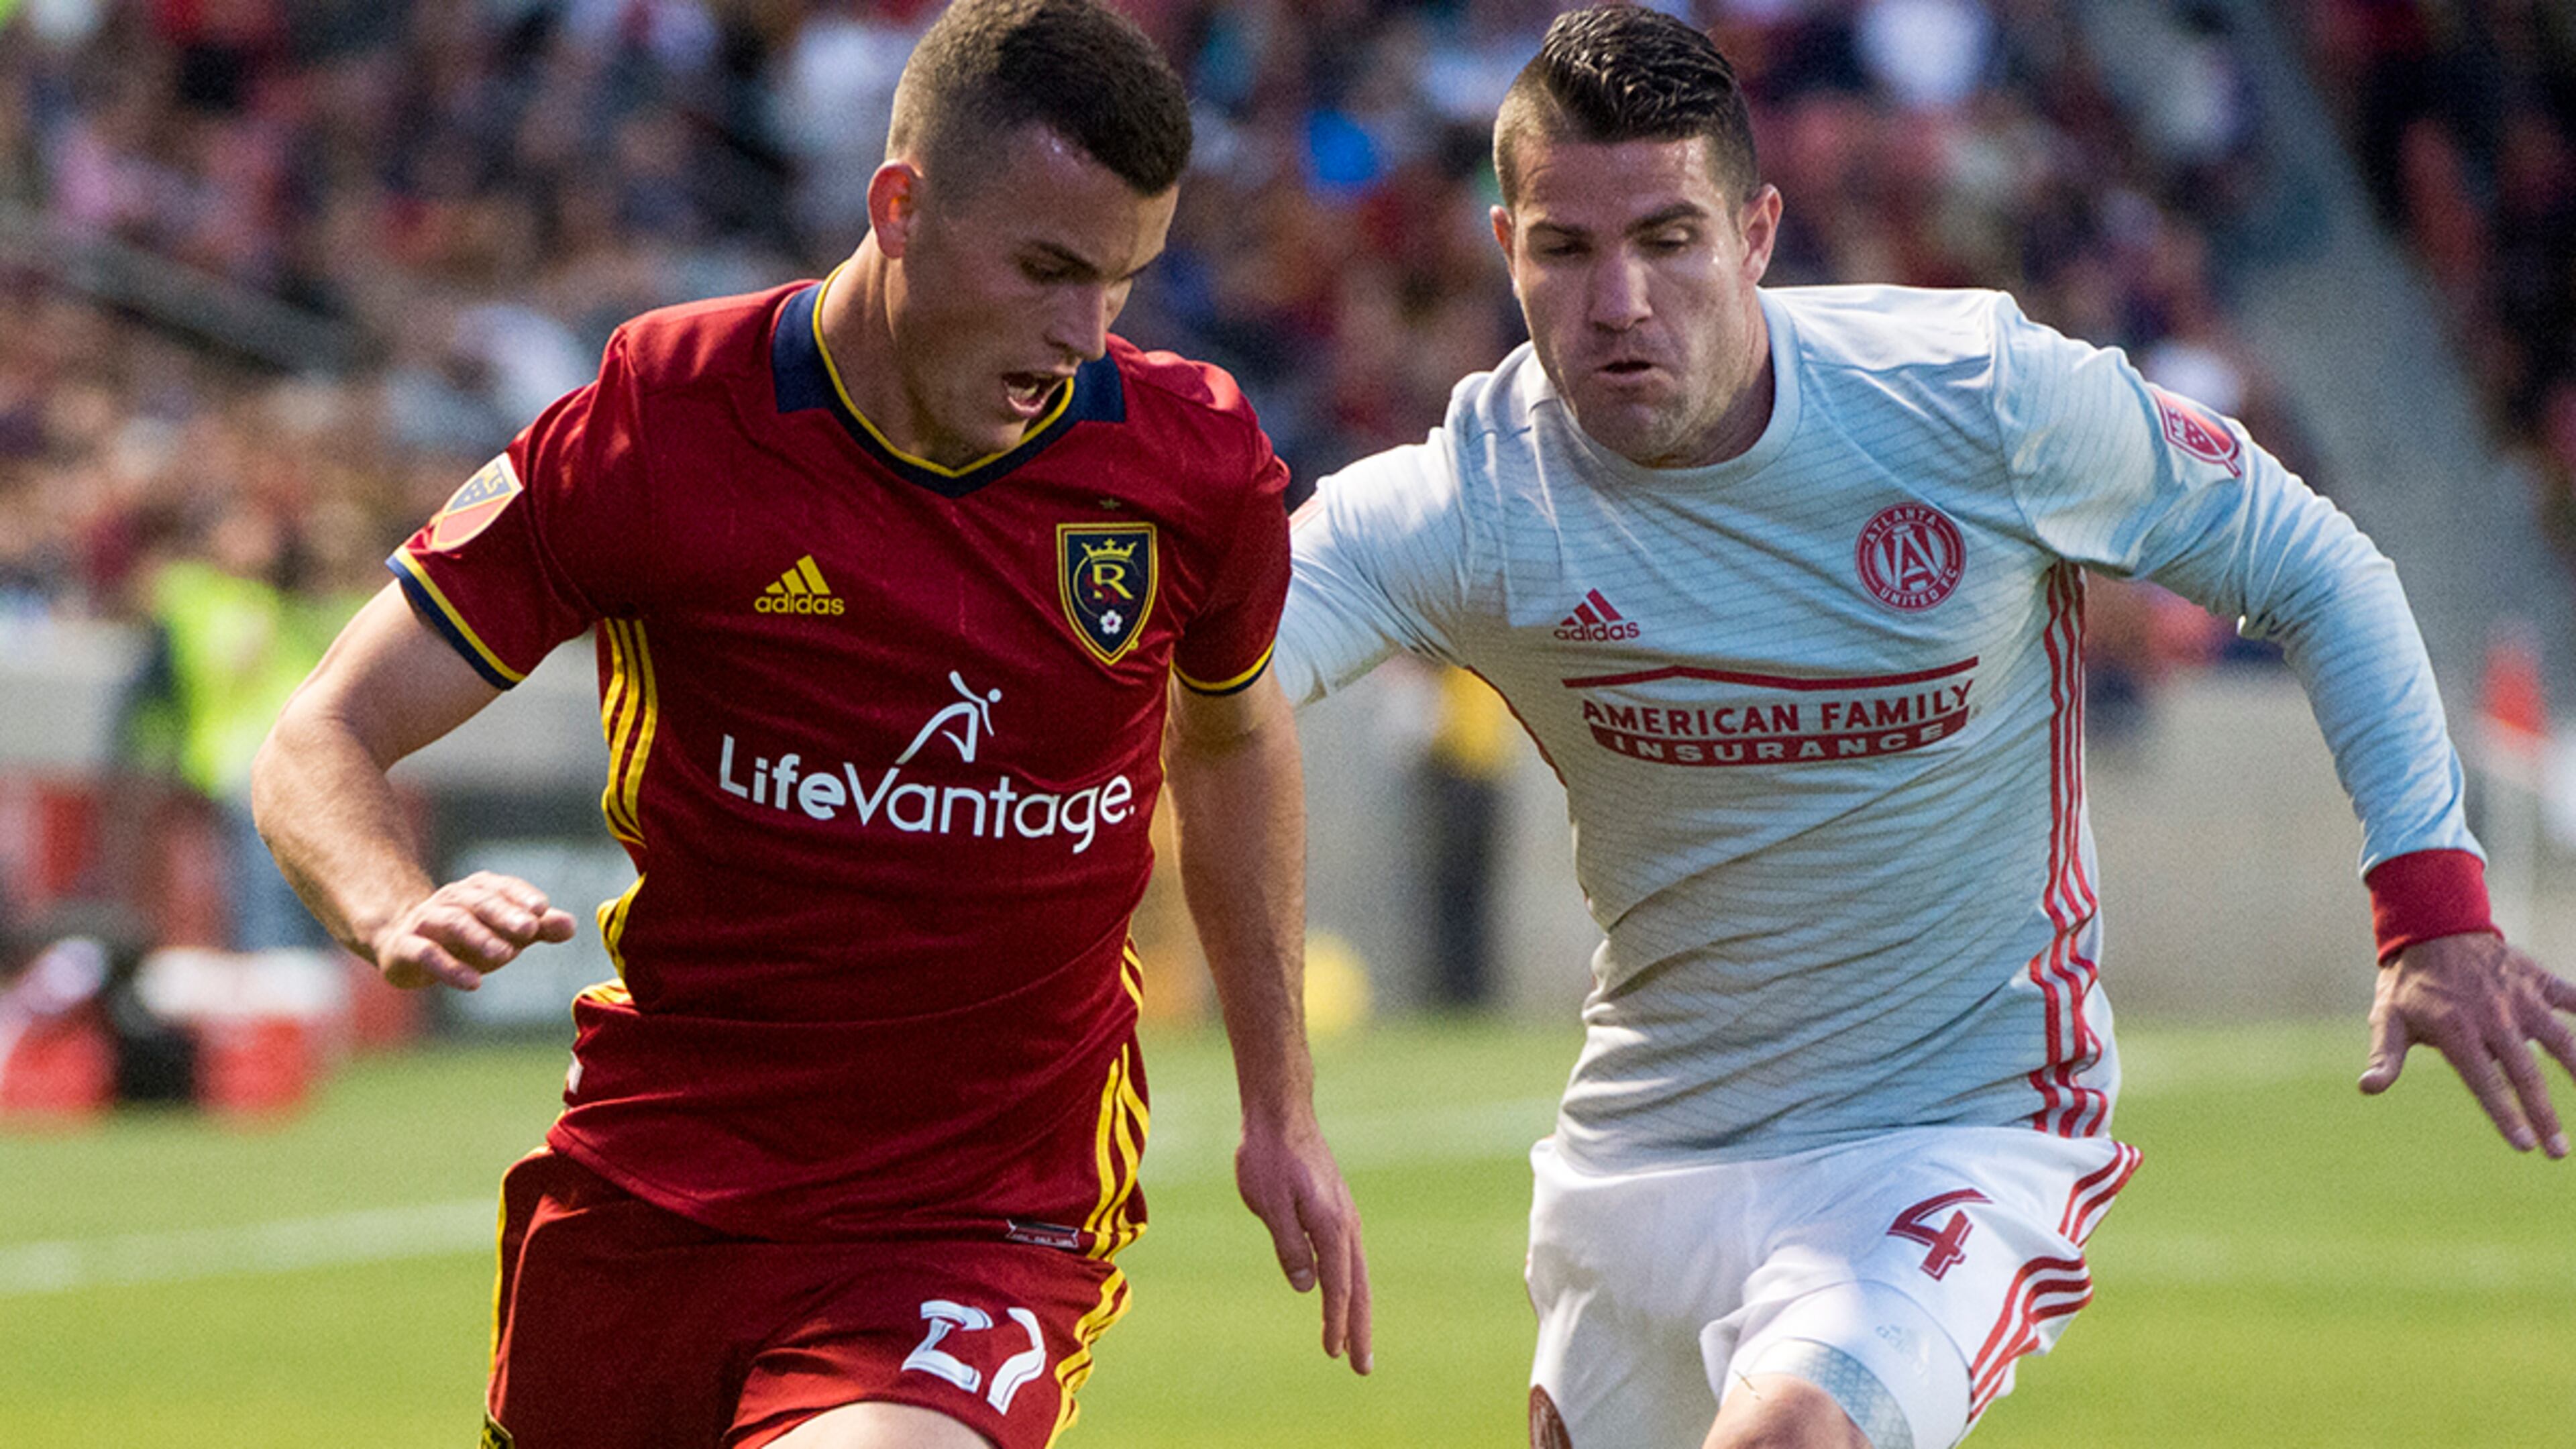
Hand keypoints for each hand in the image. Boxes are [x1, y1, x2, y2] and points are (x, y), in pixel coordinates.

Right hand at [371, 871, 576, 990]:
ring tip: (505, 955)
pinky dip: (450, 968)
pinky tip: (474, 983)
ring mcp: (426, 922)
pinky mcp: (406, 948)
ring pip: (454, 924)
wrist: (402, 943)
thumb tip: (571, 925)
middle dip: (505, 915)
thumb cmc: (467, 937)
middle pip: (480, 903)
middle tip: (530, 929)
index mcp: (479, 891)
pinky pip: (427, 954)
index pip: (502, 888)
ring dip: (480, 937)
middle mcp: (452, 900)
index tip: (543, 908)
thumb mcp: (504, 932)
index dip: (521, 896)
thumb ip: (538, 927)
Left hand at [1236, 1113, 1372, 1373]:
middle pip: (1357, 1287)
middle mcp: (1346, 1223)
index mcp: (1331, 1225)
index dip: (1335, 1323)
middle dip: (1359, 1329)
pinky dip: (1352, 1284)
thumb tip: (1308, 1286)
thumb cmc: (1268, 1156)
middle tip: (1362, 1368)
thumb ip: (1289, 1245)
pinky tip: (1345, 1294)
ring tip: (1357, 1342)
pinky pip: (1350, 1256)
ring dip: (1358, 1310)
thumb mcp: (1268, 1203)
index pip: (1337, 1287)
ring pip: (1357, 1273)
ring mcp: (1345, 1215)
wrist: (1281, 1113)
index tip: (1333, 1354)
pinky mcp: (1337, 1208)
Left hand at [2360, 931, 2575, 1156]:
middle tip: (2559, 1152)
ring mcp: (2520, 997)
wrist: (2432, 927)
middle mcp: (2494, 1017)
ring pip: (2561, 1039)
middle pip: (2525, 1072)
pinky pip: (2573, 998)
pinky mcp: (2538, 980)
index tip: (2524, 1145)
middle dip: (2544, 1115)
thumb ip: (2385, 1056)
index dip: (2504, 1115)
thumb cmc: (2409, 983)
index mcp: (2457, 1030)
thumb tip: (2368, 1088)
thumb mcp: (2388, 1018)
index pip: (2484, 1081)